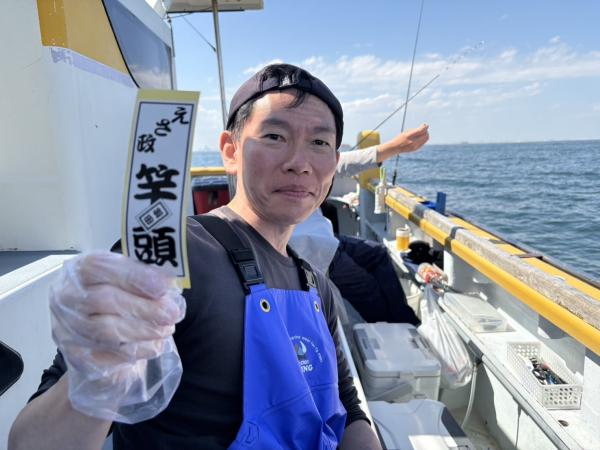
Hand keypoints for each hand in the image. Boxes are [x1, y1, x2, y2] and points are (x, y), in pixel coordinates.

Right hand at [49, 251, 185, 418]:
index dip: (133, 275)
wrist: (94, 337)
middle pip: (103, 299)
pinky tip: (156, 345)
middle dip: (144, 307)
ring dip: (144, 330)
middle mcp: (65, 298)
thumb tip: (169, 283)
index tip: (164, 286)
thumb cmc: (115, 298)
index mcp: (78, 270)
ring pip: (106, 330)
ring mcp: (66, 329)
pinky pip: (108, 355)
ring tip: (168, 329)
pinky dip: (138, 350)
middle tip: (173, 313)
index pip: (98, 267)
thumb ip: (143, 276)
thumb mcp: (126, 279)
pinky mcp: (75, 356)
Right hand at [376, 123, 428, 161]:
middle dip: (426, 130)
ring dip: (425, 134)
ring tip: (422, 132)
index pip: (421, 131)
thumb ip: (415, 130)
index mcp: (409, 136)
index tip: (425, 124)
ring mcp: (415, 146)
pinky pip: (423, 142)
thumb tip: (424, 127)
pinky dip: (423, 138)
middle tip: (424, 128)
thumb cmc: (400, 138)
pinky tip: (419, 137)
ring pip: (425, 139)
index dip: (425, 127)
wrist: (395, 148)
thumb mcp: (406, 132)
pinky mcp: (416, 149)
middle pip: (425, 135)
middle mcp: (413, 142)